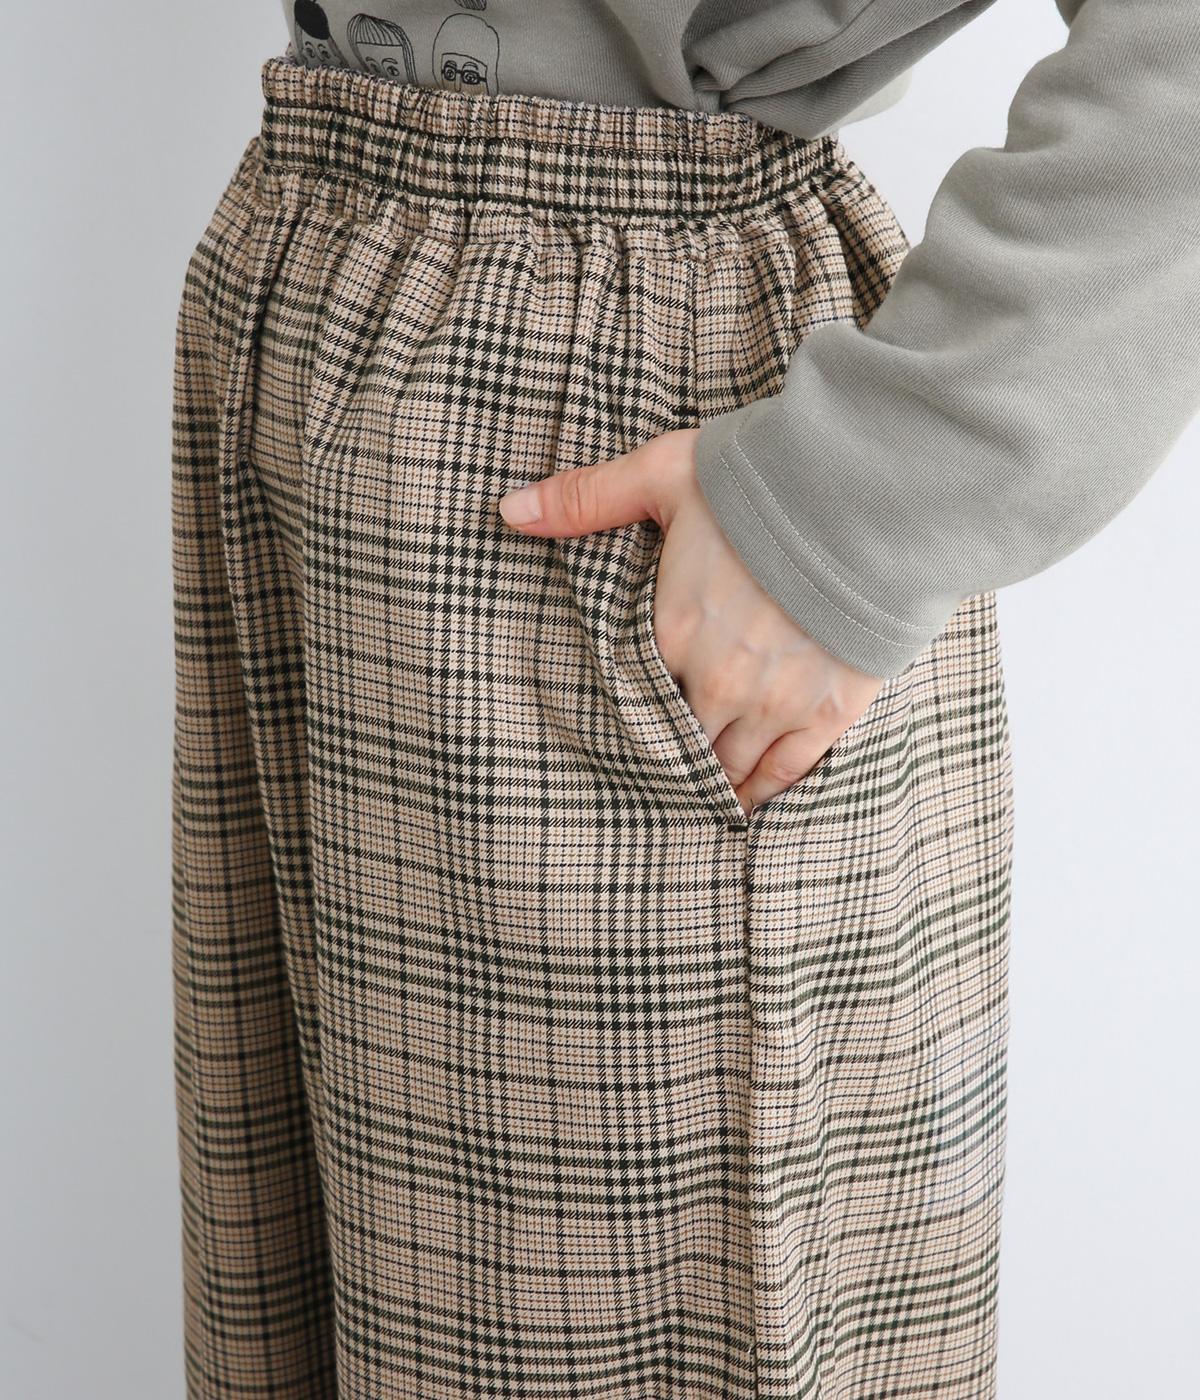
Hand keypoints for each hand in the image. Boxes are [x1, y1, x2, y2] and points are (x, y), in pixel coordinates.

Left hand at [498, 427, 885, 814]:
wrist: (867, 494)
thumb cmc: (762, 481)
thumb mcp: (663, 474)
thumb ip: (585, 499)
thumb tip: (506, 511)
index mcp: (670, 634)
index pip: (634, 697)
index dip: (630, 710)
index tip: (622, 723)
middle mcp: (717, 683)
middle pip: (679, 740)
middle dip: (667, 752)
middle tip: (654, 769)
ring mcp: (775, 703)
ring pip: (729, 765)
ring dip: (710, 778)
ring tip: (695, 794)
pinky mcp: (829, 711)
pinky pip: (787, 771)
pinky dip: (761, 791)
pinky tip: (744, 805)